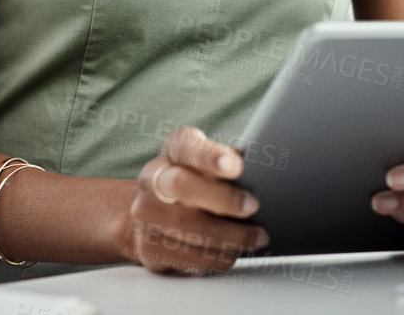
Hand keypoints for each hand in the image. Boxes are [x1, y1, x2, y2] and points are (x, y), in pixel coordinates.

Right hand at [123, 125, 267, 274]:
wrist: (155, 213)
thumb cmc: (197, 182)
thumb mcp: (210, 164)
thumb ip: (228, 163)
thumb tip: (258, 169)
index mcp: (173, 151)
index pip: (186, 146)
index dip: (209, 156)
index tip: (236, 166)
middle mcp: (151, 179)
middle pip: (181, 185)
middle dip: (222, 198)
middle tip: (253, 206)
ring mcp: (145, 215)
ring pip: (187, 228)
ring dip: (228, 236)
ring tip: (257, 236)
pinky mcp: (148, 248)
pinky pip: (187, 257)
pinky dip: (216, 257)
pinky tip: (233, 252)